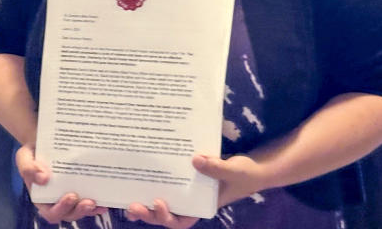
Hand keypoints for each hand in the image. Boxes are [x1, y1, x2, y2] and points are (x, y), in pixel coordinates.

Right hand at [15, 143, 104, 222]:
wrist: (46, 143)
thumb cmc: (34, 153)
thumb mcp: (24, 157)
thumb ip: (28, 168)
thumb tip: (43, 178)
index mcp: (42, 198)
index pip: (51, 212)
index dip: (61, 208)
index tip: (71, 196)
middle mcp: (56, 201)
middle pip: (68, 214)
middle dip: (79, 210)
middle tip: (88, 201)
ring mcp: (70, 197)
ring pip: (81, 210)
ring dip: (90, 209)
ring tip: (97, 202)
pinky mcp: (82, 191)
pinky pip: (90, 202)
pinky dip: (98, 204)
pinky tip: (106, 201)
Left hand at [124, 153, 264, 226]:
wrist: (253, 167)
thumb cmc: (245, 174)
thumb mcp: (233, 171)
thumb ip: (216, 168)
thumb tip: (195, 160)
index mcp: (201, 208)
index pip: (181, 221)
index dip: (167, 218)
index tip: (159, 203)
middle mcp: (191, 203)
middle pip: (166, 215)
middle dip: (149, 214)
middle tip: (133, 206)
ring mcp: (186, 192)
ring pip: (161, 202)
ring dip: (145, 204)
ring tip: (128, 201)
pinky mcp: (183, 178)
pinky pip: (166, 183)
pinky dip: (153, 182)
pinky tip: (140, 175)